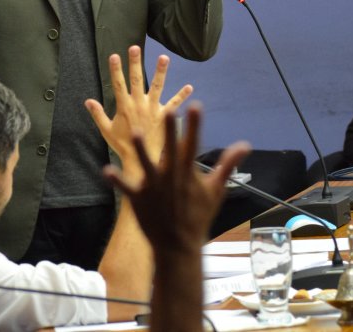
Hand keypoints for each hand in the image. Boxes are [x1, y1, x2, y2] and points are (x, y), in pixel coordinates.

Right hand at [85, 46, 192, 169]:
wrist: (141, 159)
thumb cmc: (122, 145)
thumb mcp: (106, 130)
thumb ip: (98, 114)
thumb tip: (87, 101)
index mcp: (124, 107)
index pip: (118, 84)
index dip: (115, 70)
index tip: (114, 56)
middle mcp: (139, 104)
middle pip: (136, 79)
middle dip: (135, 63)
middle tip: (135, 47)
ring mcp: (152, 109)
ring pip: (157, 86)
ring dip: (160, 72)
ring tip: (164, 57)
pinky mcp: (164, 116)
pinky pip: (174, 104)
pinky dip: (182, 96)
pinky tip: (190, 87)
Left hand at [104, 106, 250, 254]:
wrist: (179, 245)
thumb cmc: (198, 215)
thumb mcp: (215, 190)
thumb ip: (228, 165)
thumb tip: (245, 145)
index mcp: (187, 172)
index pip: (192, 144)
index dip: (194, 125)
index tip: (195, 106)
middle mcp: (171, 177)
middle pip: (170, 149)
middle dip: (170, 131)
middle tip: (168, 112)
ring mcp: (153, 188)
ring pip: (146, 165)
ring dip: (141, 150)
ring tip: (136, 134)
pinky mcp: (138, 199)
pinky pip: (126, 188)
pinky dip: (117, 180)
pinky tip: (107, 170)